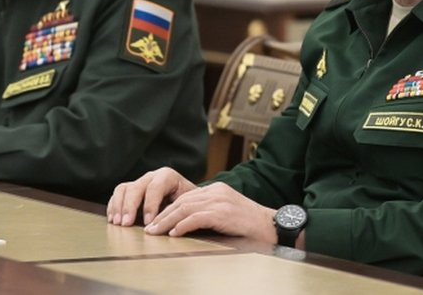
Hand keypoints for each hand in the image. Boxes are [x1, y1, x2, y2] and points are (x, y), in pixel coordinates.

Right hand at [107, 167, 196, 226]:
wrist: (186, 197)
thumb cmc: (188, 202)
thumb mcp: (188, 203)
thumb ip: (179, 210)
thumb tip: (169, 225)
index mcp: (167, 176)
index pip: (155, 188)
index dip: (150, 205)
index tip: (148, 222)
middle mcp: (151, 177)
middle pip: (136, 188)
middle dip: (130, 207)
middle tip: (126, 224)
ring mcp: (139, 182)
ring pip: (123, 189)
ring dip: (118, 207)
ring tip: (117, 223)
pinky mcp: (130, 190)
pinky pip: (117, 194)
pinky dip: (113, 206)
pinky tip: (113, 219)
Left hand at [143, 181, 277, 243]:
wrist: (272, 227)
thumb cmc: (251, 225)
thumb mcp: (228, 212)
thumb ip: (210, 212)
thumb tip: (188, 223)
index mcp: (217, 189)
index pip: (186, 197)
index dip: (169, 209)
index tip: (156, 221)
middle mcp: (216, 191)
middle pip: (182, 201)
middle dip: (163, 215)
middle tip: (150, 228)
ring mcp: (219, 201)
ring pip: (185, 208)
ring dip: (167, 221)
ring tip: (155, 232)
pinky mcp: (222, 213)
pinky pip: (196, 218)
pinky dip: (181, 225)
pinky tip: (173, 233)